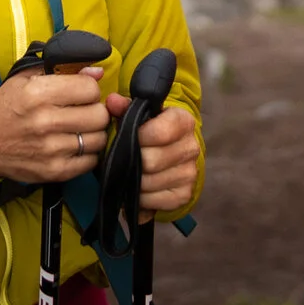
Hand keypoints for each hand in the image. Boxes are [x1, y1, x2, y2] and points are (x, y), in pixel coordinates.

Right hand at [0, 67, 108, 182]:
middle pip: (99, 115)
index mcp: (38, 93)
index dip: (89, 88)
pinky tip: (74, 146)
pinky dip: (88, 153)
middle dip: (95, 110)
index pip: (90, 88)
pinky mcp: (55, 171)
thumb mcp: (25, 79)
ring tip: (79, 129)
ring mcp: (51, 149)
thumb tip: (97, 71)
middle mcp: (46, 121)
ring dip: (93, 133)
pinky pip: (91, 162)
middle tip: (83, 111)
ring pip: (99, 139)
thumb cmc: (6, 107)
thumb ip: (63, 70)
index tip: (81, 92)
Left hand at [105, 91, 199, 213]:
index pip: (160, 132)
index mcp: (183, 121)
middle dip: (132, 161)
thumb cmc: (150, 129)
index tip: (127, 136)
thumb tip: (112, 102)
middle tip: (123, 158)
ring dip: (133, 181)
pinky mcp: (184, 195)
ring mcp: (189, 173)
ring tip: (128, 172)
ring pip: (149, 183)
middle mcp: (191, 147)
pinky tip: (137, 188)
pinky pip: (154, 202)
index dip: (139, 136)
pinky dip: (140, 198)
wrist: (170, 150)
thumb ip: (125, 107)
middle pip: (152, 161)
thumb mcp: (139, 114)